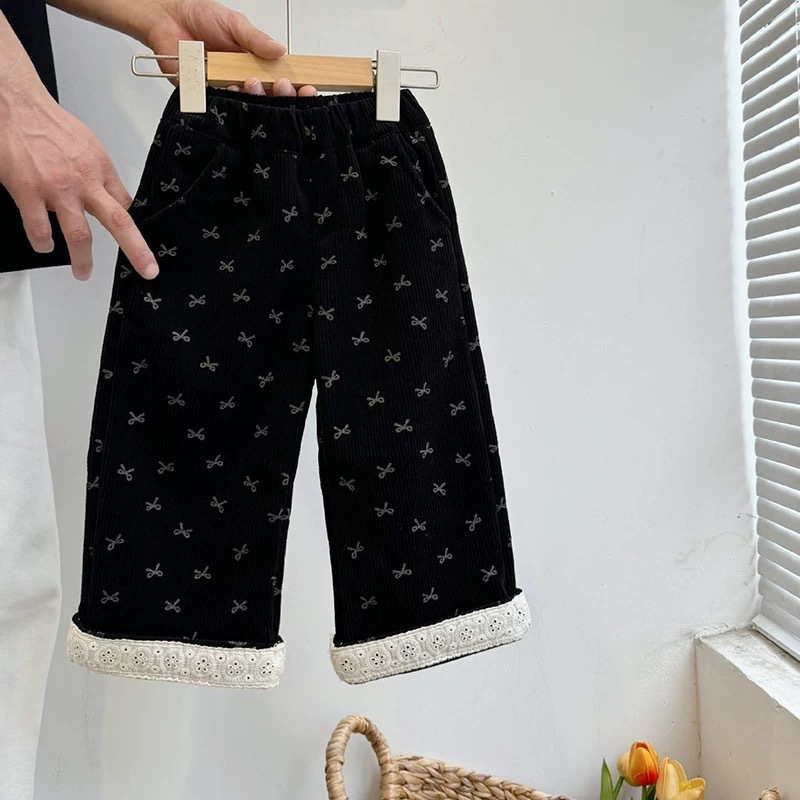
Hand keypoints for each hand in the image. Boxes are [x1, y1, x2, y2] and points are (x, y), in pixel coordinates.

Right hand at [0, 86, 158, 280]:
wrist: (14, 105)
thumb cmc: (48, 124)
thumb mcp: (87, 146)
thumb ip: (97, 174)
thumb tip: (106, 194)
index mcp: (101, 169)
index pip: (125, 205)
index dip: (132, 227)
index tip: (139, 243)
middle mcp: (84, 180)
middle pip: (119, 222)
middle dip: (137, 250)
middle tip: (147, 270)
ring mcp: (57, 189)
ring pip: (79, 235)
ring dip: (82, 260)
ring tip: (83, 272)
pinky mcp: (28, 191)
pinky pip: (39, 229)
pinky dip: (43, 243)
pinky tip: (44, 246)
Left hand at [140, 0, 316, 96]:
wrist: (167, 16)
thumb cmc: (201, 16)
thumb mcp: (236, 23)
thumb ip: (256, 39)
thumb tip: (280, 50)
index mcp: (253, 64)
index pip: (278, 82)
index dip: (293, 88)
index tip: (306, 88)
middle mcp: (240, 80)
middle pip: (266, 98)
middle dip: (277, 95)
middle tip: (280, 86)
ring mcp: (223, 89)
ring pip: (244, 104)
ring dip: (250, 96)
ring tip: (250, 82)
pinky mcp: (202, 94)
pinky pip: (217, 104)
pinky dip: (225, 99)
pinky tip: (230, 89)